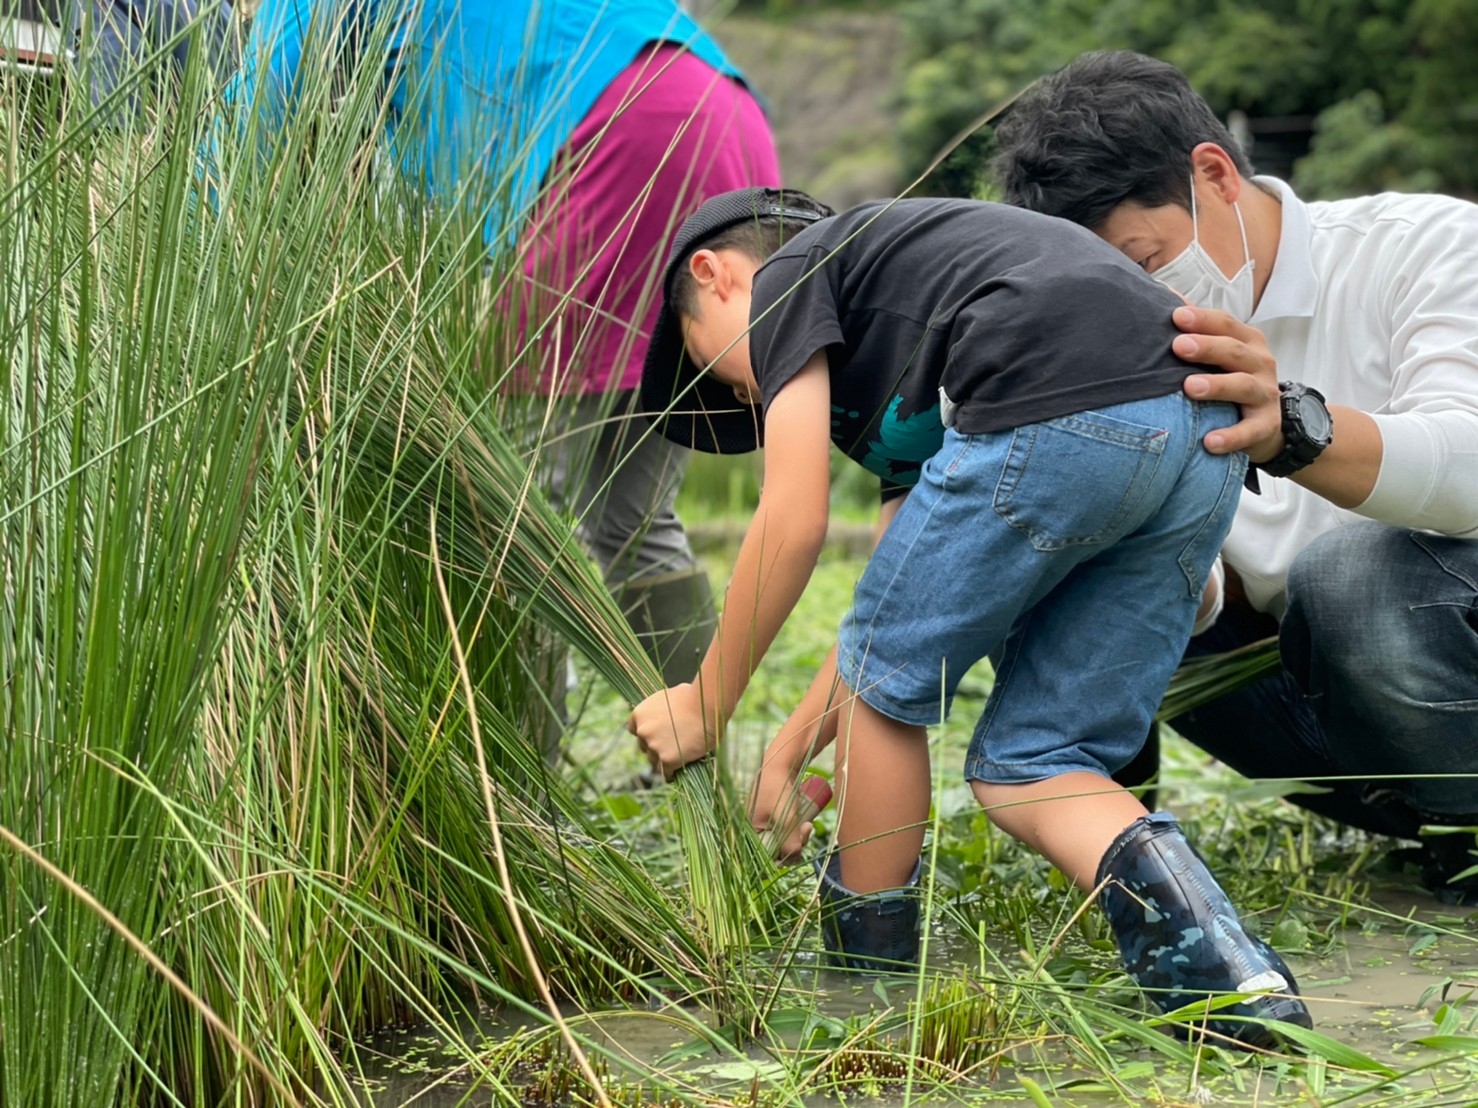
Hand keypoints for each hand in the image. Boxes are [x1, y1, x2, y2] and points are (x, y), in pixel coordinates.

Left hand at [626, 683, 714, 779]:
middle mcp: (643, 730)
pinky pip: (666, 772)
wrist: (707, 706)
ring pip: (654, 761)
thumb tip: (666, 715)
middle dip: (655, 747)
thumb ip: (661, 710)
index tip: (655, 736)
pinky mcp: (667, 759)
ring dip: (663, 760)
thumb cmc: (694, 697)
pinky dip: (671, 773)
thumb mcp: (669, 697)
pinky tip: (677, 773)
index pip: (633, 729)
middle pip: (644, 746)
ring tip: (678, 759)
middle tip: (671, 747)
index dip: (646, 733)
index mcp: (640, 713)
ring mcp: (654, 746)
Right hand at [748, 763, 812, 864]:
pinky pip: (788, 835)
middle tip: (807, 830)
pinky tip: (806, 825)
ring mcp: (766, 826)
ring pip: (785, 844)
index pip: (765, 857)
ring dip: (799, 839)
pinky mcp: (776, 822)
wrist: (782, 764)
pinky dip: (798, 833)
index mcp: (750, 832)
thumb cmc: (778, 787)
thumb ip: (789, 837)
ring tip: (808, 825)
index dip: (782, 857)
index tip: (797, 849)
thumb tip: (794, 855)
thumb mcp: (785, 815)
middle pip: (777, 852)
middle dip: (795, 846)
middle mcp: (755, 831)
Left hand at [1171, 306, 1283, 462]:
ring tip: (1190, 387)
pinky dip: (1230, 436)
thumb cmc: (1231, 379)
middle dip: (1207, 347)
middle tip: (1179, 346)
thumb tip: (1163, 294)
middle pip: (1233, 351)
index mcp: (1246, 341)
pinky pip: (1249, 431)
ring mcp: (1264, 394)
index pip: (1225, 324)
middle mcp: (1259, 363)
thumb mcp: (1219, 353)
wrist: (1266, 422)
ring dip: (1217, 386)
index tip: (1176, 316)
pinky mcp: (1265, 425)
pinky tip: (1209, 441)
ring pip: (1242, 386)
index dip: (1202, 318)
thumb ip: (1196, 329)